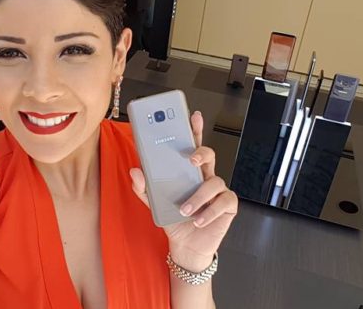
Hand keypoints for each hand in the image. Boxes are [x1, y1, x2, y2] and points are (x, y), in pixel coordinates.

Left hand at [130, 111, 237, 271]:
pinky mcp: (227, 206)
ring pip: (215, 181)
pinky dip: (209, 212)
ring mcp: (218, 191)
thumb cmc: (174, 219)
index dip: (195, 129)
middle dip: (202, 151)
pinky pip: (223, 202)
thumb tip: (135, 171)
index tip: (192, 115)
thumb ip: (143, 188)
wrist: (186, 246)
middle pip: (209, 155)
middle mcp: (205, 177)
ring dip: (198, 195)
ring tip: (184, 209)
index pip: (193, 145)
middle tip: (191, 159)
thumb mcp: (154, 204)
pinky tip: (198, 219)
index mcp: (189, 171)